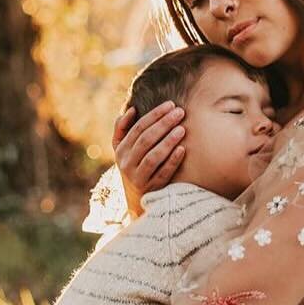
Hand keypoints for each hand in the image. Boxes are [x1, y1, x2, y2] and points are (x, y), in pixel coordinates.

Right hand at [112, 100, 185, 216]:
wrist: (136, 200)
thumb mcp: (122, 149)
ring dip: (168, 141)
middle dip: (164, 123)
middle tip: (180, 112)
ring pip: (153, 156)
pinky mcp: (150, 189)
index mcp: (121, 150)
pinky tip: (183, 149)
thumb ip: (122, 129)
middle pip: (146, 139)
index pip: (138, 128)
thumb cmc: (133, 166)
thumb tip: (131, 109)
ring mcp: (138, 177)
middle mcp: (126, 163)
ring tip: (182, 128)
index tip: (170, 104)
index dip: (154, 115)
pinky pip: (162, 173)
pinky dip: (172, 161)